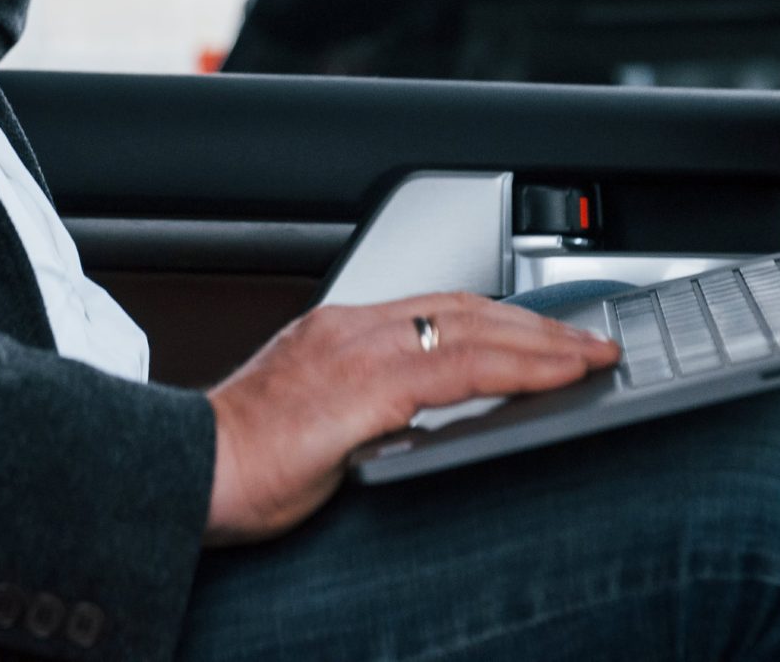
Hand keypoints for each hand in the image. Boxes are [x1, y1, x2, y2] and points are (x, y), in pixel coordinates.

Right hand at [202, 294, 619, 544]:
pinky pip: (467, 368)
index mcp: (337, 332)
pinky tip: (557, 376)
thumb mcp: (314, 421)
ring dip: (544, 339)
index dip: (498, 319)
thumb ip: (363, 409)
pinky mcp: (370, 387)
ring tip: (590, 355)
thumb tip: (411, 424)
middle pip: (468, 308)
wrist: (189, 471)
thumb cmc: (238, 462)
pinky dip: (522, 366)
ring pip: (477, 327)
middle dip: (536, 323)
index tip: (540, 335)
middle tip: (588, 340)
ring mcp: (362, 350)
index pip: (437, 310)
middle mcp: (354, 327)